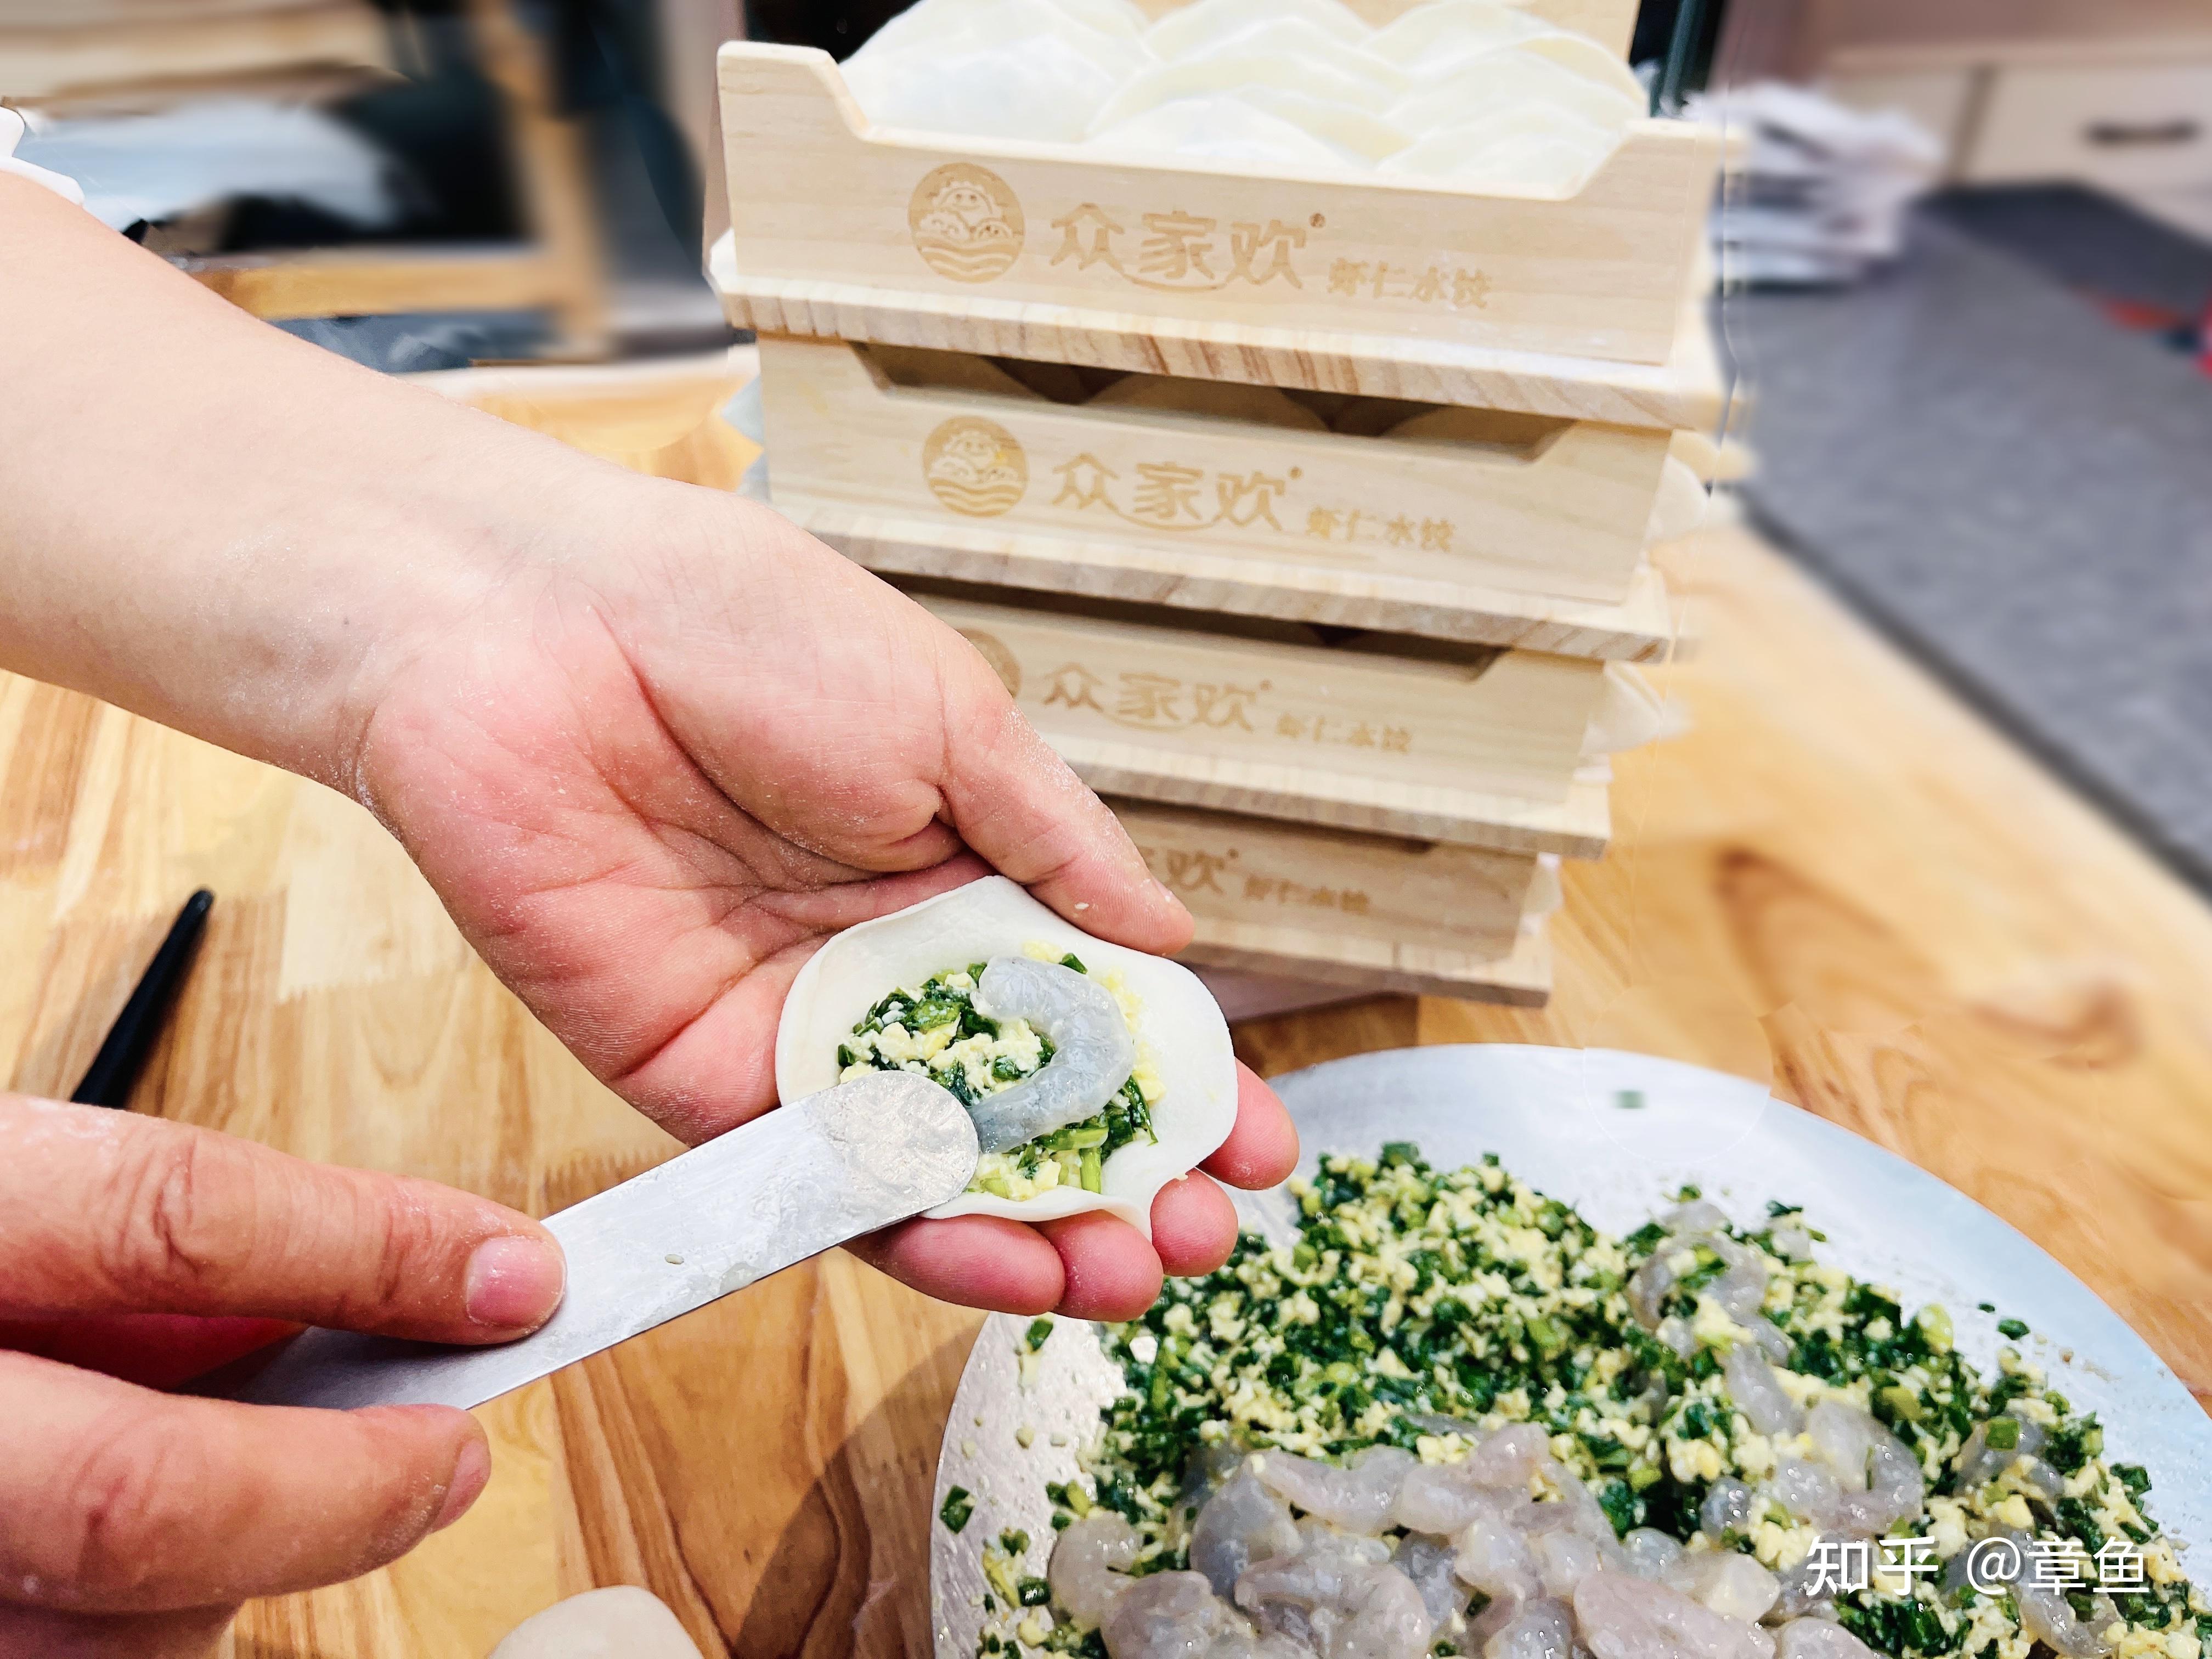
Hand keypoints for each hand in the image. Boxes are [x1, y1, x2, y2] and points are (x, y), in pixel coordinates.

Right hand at [0, 1094, 566, 1654]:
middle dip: (338, 1492)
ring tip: (262, 1504)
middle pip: (135, 1496)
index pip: (170, 1219)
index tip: (516, 1279)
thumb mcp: (23, 1203)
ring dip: (235, 1578)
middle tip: (449, 1460)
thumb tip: (393, 1290)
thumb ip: (174, 1255)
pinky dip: (148, 1627)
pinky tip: (149, 1568)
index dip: (372, 1250)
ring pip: (107, 1631)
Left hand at [349, 479, 1296, 1319]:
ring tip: (1126, 1277)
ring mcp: (795, 1029)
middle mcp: (883, 963)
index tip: (1252, 1143)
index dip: (1174, 1075)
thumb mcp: (950, 718)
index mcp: (955, 869)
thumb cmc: (745, 629)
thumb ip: (1059, 845)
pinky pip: (813, 1175)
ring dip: (1030, 1232)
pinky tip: (998, 1260)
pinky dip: (906, 1227)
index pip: (1090, 1000)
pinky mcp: (699, 1079)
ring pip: (930, 1162)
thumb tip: (1175, 939)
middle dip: (1119, 1177)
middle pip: (1022, 1104)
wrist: (532, 628)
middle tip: (1199, 1238)